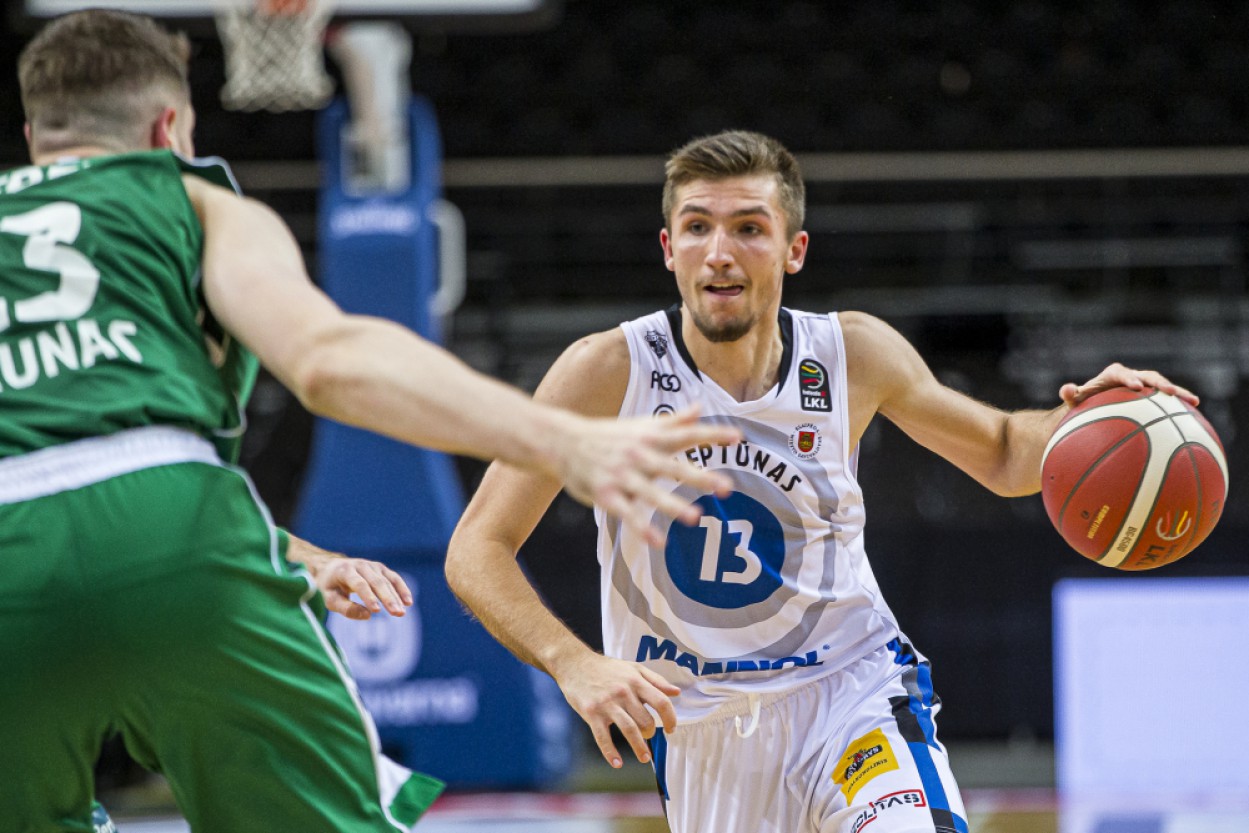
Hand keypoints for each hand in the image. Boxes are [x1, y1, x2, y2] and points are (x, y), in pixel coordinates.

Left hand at [286, 536, 412, 619]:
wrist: (330, 568)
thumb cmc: (328, 587)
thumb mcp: (329, 599)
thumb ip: (346, 608)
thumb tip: (368, 616)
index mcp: (345, 571)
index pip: (359, 584)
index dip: (368, 597)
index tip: (377, 611)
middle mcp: (361, 565)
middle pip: (377, 582)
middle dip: (388, 598)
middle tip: (397, 613)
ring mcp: (372, 565)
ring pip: (387, 581)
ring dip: (396, 597)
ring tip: (402, 612)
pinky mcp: (381, 569)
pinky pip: (394, 578)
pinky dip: (402, 589)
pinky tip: (408, 602)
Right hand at [554, 652, 679, 768]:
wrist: (575, 664)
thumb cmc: (607, 668)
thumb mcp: (633, 668)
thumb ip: (656, 680)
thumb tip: (677, 693)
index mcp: (636, 681)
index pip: (661, 702)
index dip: (670, 718)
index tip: (671, 729)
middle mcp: (623, 692)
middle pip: (646, 720)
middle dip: (651, 733)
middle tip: (649, 736)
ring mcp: (607, 704)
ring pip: (629, 730)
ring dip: (639, 747)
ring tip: (645, 758)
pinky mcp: (592, 713)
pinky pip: (603, 737)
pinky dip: (610, 752)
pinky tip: (617, 763)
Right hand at [558, 406, 741, 545]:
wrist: (563, 442)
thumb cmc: (609, 434)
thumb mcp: (641, 424)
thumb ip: (673, 421)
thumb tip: (700, 408)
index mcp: (651, 437)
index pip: (687, 434)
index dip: (712, 435)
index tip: (737, 437)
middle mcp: (639, 455)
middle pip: (673, 467)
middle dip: (699, 477)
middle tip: (726, 487)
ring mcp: (623, 476)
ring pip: (651, 492)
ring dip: (672, 505)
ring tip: (695, 518)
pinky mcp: (607, 495)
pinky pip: (627, 514)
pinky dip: (642, 527)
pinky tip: (659, 541)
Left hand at [1060, 362, 1198, 407]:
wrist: (1096, 406)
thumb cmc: (1085, 403)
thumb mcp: (1075, 400)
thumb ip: (1070, 394)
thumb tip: (1065, 389)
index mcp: (1114, 375)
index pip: (1122, 374)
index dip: (1130, 378)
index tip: (1136, 387)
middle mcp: (1133, 377)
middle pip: (1149, 376)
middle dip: (1160, 383)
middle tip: (1170, 392)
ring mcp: (1145, 386)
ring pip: (1163, 386)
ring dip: (1178, 392)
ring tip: (1192, 400)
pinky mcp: (1153, 397)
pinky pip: (1168, 399)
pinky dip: (1181, 402)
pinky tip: (1196, 408)